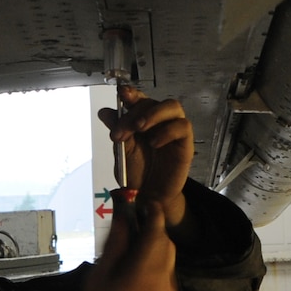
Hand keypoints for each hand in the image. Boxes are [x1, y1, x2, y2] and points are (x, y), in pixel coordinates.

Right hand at [79, 192, 177, 290]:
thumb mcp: (101, 276)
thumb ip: (115, 244)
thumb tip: (123, 217)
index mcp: (146, 268)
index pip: (157, 229)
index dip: (152, 211)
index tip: (143, 202)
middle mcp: (165, 277)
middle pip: (166, 242)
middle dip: (153, 229)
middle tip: (132, 225)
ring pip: (168, 258)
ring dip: (155, 247)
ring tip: (131, 250)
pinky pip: (167, 273)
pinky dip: (156, 264)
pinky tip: (136, 272)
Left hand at [96, 87, 192, 228]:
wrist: (148, 197)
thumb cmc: (136, 173)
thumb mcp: (122, 151)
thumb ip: (116, 130)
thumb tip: (104, 112)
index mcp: (142, 119)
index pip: (140, 99)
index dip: (132, 93)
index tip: (122, 94)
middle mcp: (159, 121)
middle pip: (152, 102)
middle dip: (133, 114)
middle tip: (120, 132)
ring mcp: (173, 130)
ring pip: (173, 106)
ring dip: (154, 114)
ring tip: (139, 128)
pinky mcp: (185, 143)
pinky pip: (183, 127)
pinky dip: (168, 130)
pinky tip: (155, 142)